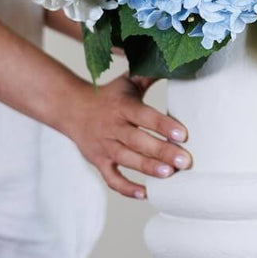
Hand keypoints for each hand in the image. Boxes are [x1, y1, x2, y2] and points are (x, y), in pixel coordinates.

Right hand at [62, 73, 190, 199]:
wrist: (71, 107)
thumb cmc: (109, 95)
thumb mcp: (128, 81)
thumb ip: (149, 75)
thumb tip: (173, 63)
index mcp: (122, 106)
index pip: (144, 116)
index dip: (163, 125)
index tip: (183, 134)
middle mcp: (112, 126)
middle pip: (138, 141)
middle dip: (162, 152)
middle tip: (185, 161)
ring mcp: (104, 146)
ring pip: (127, 160)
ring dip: (148, 169)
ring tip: (169, 175)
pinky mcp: (98, 161)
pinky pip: (111, 178)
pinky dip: (126, 188)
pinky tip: (145, 193)